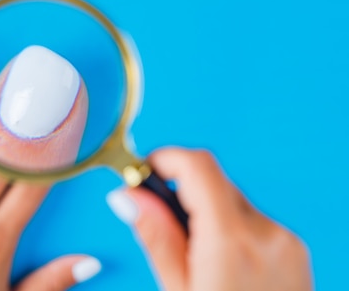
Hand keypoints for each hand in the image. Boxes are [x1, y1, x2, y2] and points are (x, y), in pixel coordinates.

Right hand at [107, 148, 312, 290]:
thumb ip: (155, 236)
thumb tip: (127, 195)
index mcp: (232, 240)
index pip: (198, 166)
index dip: (165, 159)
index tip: (142, 171)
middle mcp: (266, 231)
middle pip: (214, 180)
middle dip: (181, 190)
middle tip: (158, 221)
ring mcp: (286, 241)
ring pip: (232, 199)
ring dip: (205, 210)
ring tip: (192, 254)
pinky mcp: (294, 250)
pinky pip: (252, 220)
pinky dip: (227, 226)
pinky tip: (218, 262)